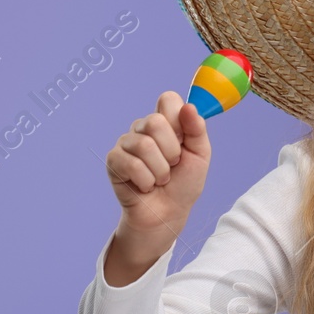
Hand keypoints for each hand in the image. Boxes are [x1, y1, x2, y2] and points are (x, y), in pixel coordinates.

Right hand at [105, 91, 210, 237]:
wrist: (168, 213)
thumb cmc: (184, 183)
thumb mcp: (200, 155)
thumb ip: (197, 129)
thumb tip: (189, 107)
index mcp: (165, 122)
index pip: (168, 99)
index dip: (178, 120)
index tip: (184, 141)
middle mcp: (143, 128)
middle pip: (155, 122)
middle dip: (171, 151)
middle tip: (172, 165)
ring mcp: (126, 143)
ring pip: (144, 146)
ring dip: (160, 171)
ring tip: (160, 179)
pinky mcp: (113, 160)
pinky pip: (131, 164)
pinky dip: (146, 180)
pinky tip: (145, 186)